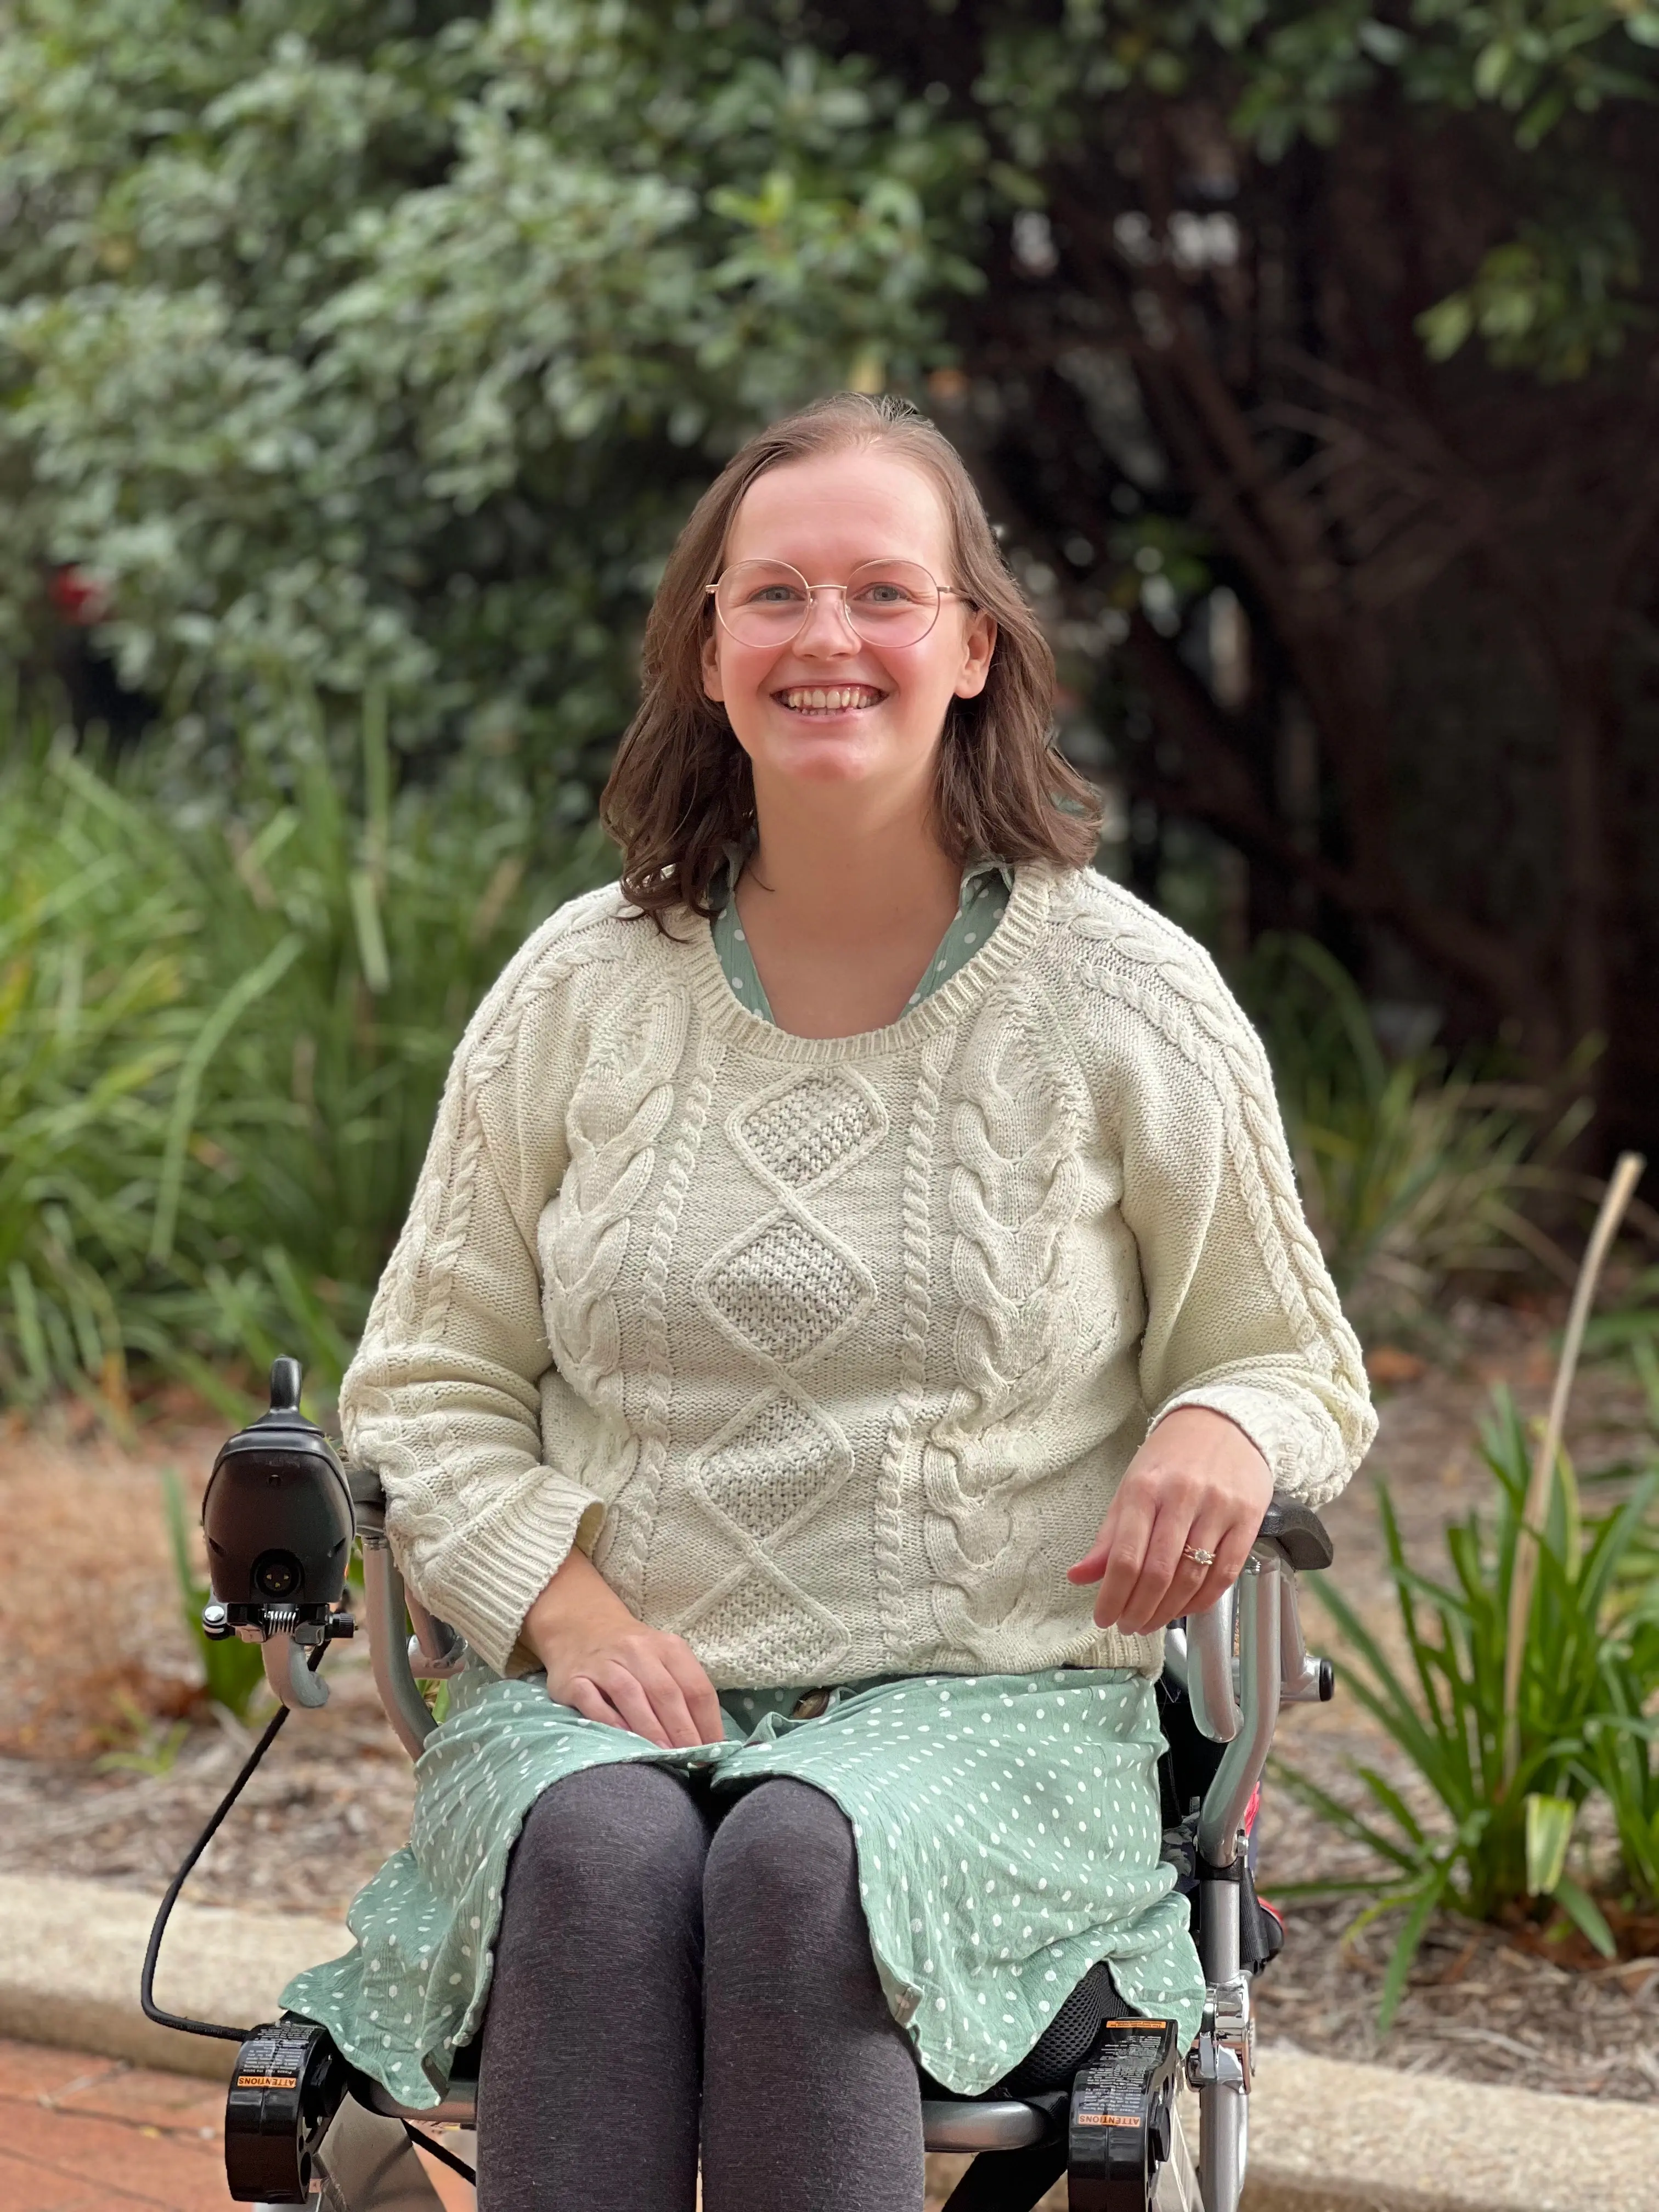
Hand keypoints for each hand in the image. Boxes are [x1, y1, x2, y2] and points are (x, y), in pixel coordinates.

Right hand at [522, 1545, 723, 1747]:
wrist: (581, 1627)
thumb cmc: (633, 1655)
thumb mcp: (664, 1660)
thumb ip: (684, 1692)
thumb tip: (709, 1741)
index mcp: (668, 1647)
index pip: (696, 1687)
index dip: (708, 1722)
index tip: (715, 1752)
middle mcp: (637, 1650)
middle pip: (666, 1692)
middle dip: (683, 1730)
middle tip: (692, 1761)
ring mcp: (604, 1663)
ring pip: (631, 1695)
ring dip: (651, 1729)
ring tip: (665, 1757)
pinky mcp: (574, 1679)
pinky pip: (593, 1702)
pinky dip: (611, 1723)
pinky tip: (624, 1744)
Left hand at [1067, 1407, 1272, 1636]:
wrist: (1226, 1422)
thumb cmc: (1172, 1457)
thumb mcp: (1131, 1486)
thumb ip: (1108, 1537)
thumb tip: (1078, 1577)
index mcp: (1144, 1488)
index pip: (1125, 1557)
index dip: (1112, 1597)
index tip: (1103, 1618)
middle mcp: (1182, 1497)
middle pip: (1158, 1573)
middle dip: (1139, 1610)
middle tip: (1128, 1626)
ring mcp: (1218, 1508)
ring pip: (1192, 1577)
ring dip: (1169, 1611)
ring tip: (1152, 1622)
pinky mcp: (1248, 1517)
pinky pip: (1225, 1572)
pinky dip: (1203, 1600)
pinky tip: (1186, 1608)